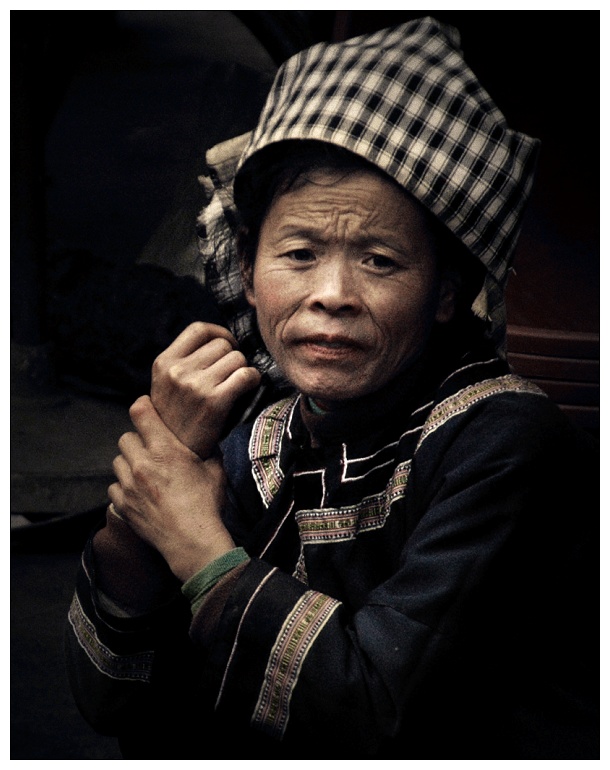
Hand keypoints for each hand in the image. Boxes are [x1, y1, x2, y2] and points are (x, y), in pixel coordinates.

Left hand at [108, 395, 234, 581]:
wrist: (192, 540)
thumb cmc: (207, 505)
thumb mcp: (216, 471)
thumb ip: (210, 452)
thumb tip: (212, 441)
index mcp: (165, 449)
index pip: (140, 412)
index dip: (141, 406)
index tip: (145, 408)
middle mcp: (142, 463)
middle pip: (125, 438)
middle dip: (137, 441)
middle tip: (150, 450)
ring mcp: (130, 485)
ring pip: (117, 462)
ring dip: (128, 464)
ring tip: (144, 473)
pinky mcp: (124, 505)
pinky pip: (114, 487)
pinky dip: (123, 488)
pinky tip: (138, 493)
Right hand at [150, 322, 260, 457]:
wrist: (176, 455)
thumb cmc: (178, 418)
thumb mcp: (167, 384)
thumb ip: (185, 361)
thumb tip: (223, 340)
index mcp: (163, 362)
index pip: (199, 329)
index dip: (219, 333)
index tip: (226, 346)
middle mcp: (177, 371)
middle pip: (222, 344)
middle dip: (233, 356)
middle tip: (232, 374)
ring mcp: (196, 386)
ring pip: (237, 358)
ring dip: (242, 369)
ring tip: (236, 385)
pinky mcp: (215, 401)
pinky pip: (246, 375)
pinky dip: (253, 379)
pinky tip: (248, 388)